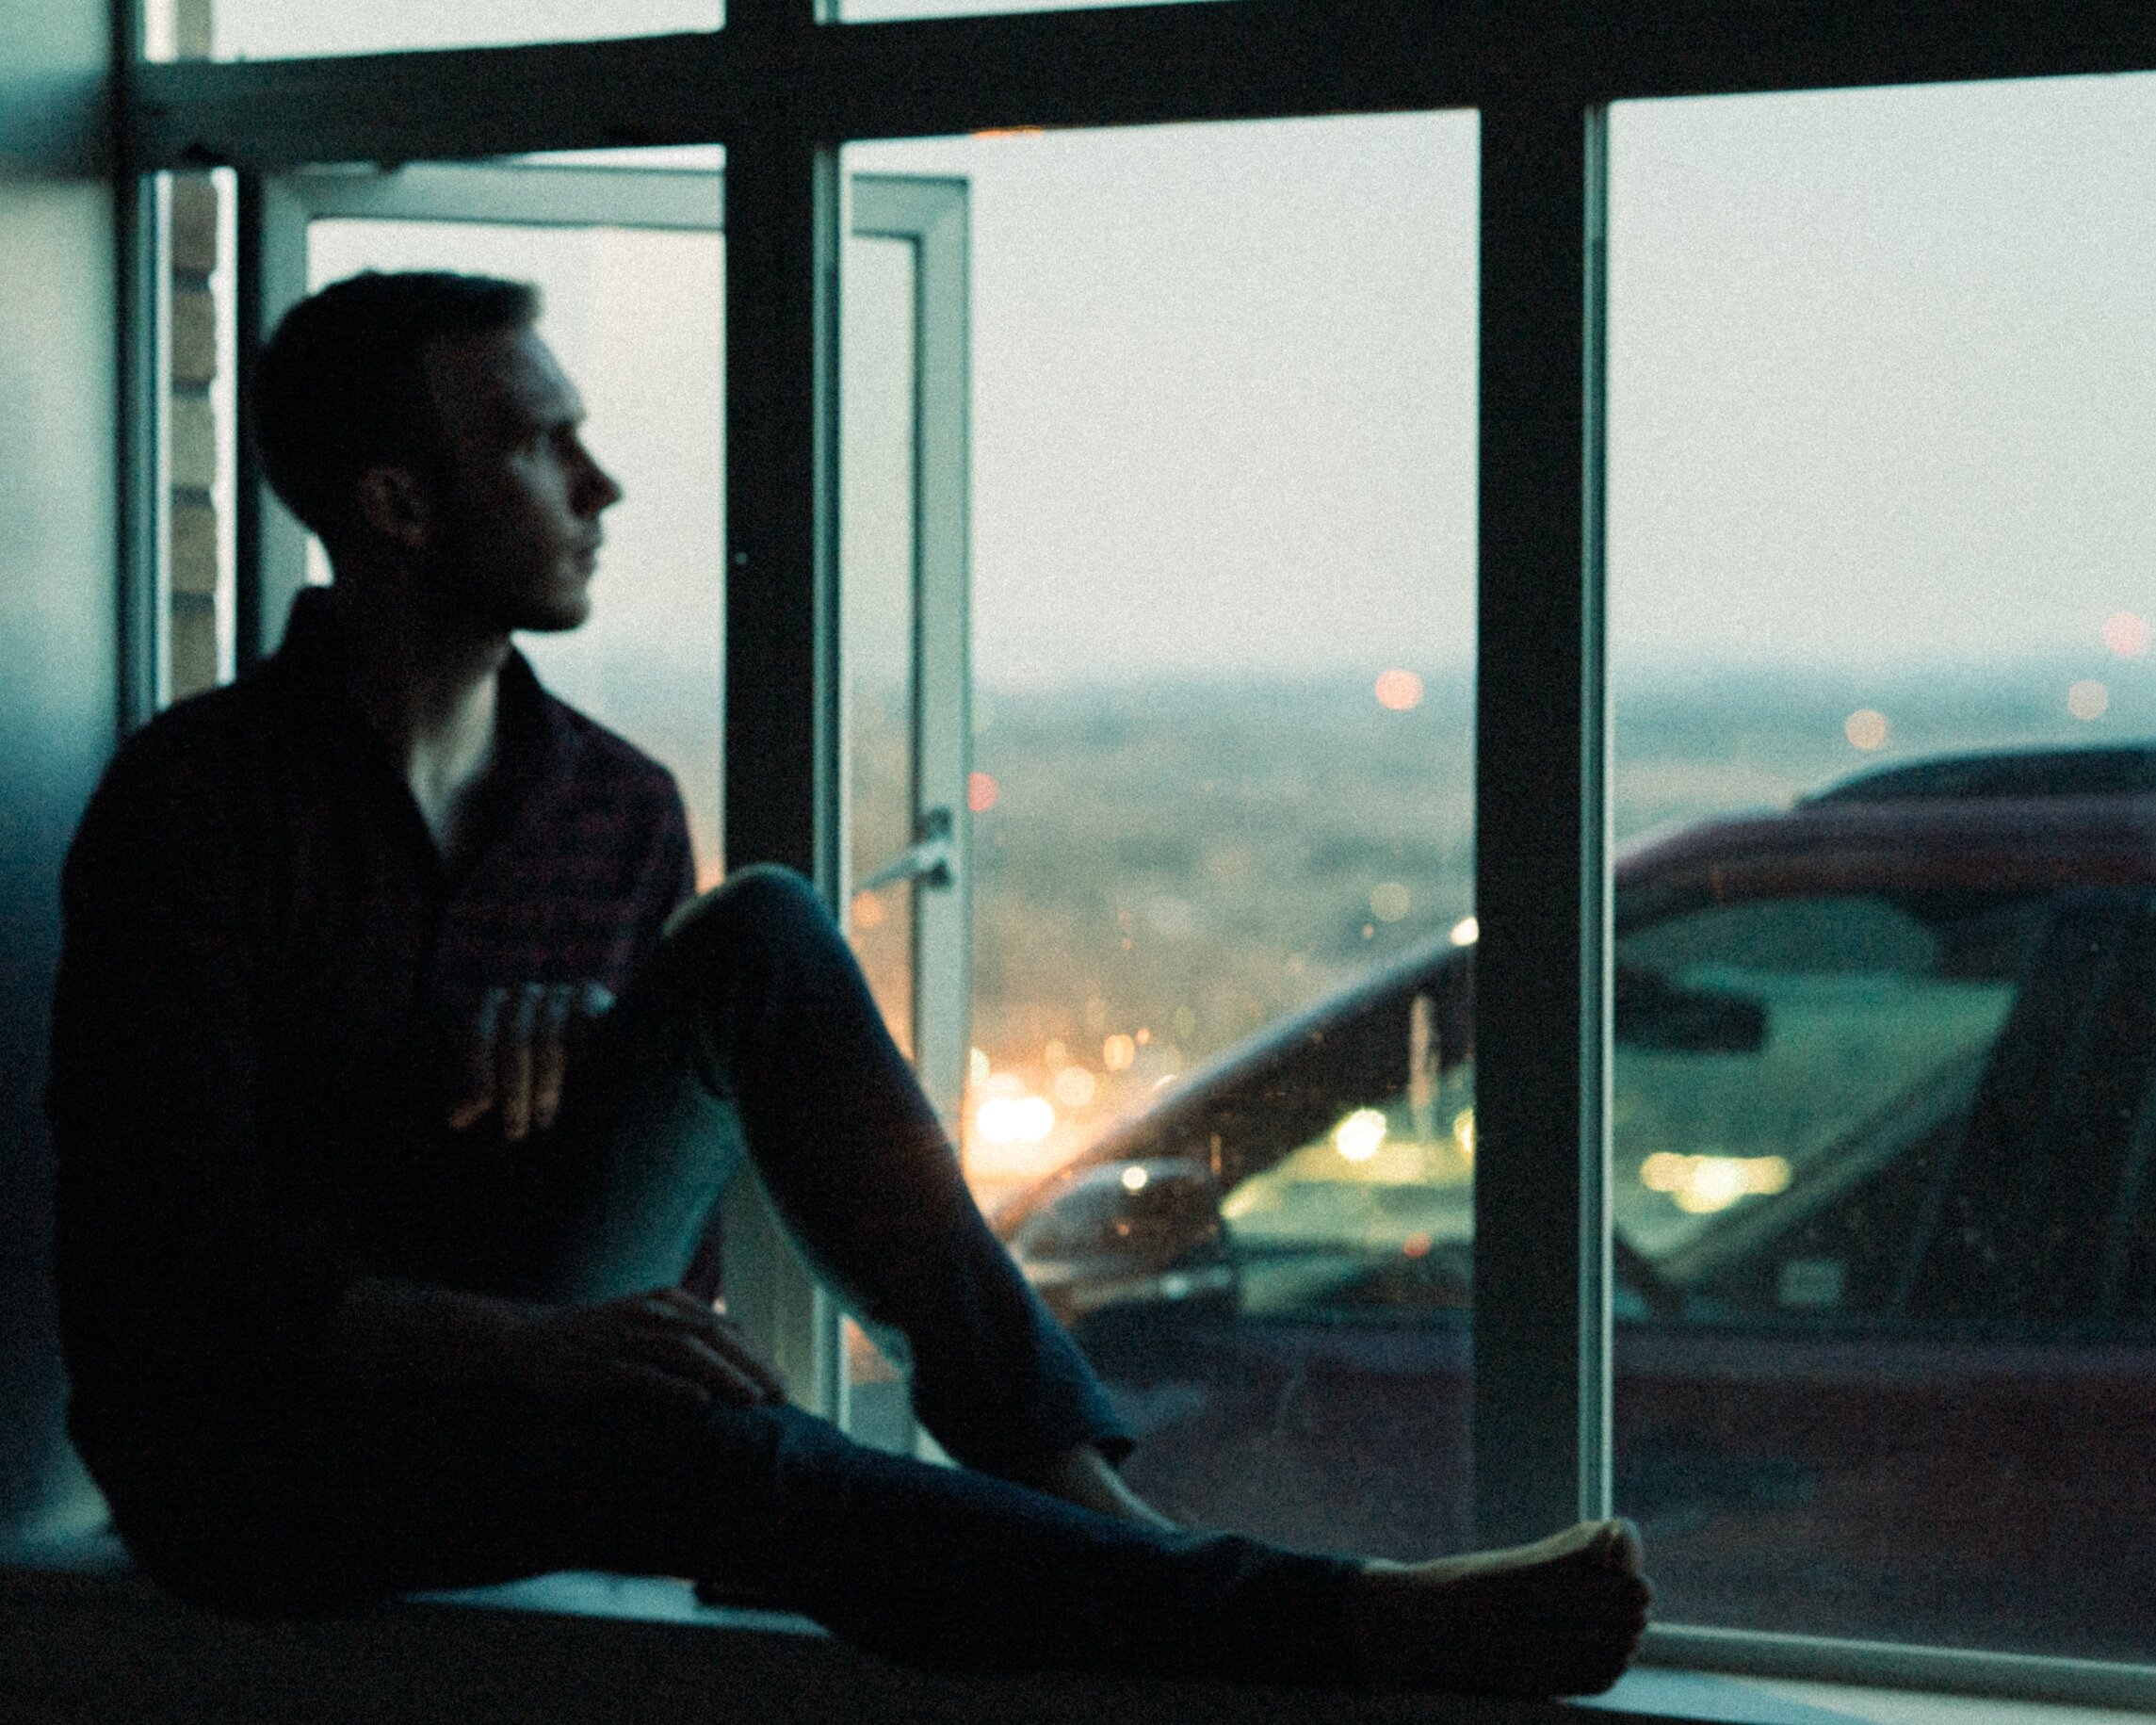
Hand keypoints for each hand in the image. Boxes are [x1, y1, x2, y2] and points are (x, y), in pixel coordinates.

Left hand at [447, 979, 613, 1139]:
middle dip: (513, 1089)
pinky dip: (580, 1056)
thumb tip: (456, 1121)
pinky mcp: (590, 994)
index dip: (477, 1074)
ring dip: (545, 1085)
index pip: (480, 1036)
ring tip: (543, 1120)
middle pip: (515, 1040)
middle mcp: (523, 994)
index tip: (479, 1110)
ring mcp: (558, 992)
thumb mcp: (501, 1076)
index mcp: (492, 1005)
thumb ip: (480, 1091)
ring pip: (550, 1039)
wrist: (592, 1042)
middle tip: (515, 1131)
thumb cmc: (533, 1065)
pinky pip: (583, 1027)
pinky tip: (580, 1085)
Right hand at [504, 1288, 789, 1410]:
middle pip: (713, 1337)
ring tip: (752, 1399)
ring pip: (684, 1353)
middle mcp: (650, 1314)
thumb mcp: (645, 1326)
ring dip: (723, 1375)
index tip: (781, 1384)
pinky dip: (673, 1387)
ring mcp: (624, 1338)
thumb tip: (736, 1365)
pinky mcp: (600, 1367)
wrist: (530, 1341)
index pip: (724, 1327)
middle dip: (751, 1366)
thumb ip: (685, 1336)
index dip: (756, 1355)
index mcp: (666, 1302)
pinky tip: (700, 1401)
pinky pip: (643, 1375)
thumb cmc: (598, 1340)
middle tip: (780, 1395)